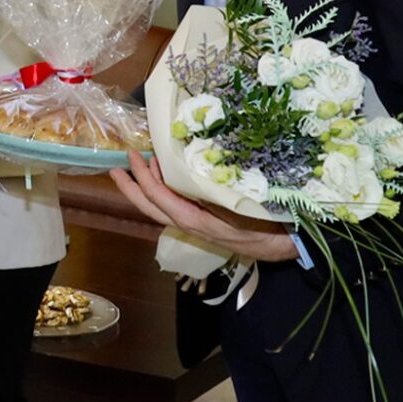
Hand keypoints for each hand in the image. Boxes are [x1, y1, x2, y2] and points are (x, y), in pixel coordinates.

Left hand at [109, 151, 298, 262]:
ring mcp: (195, 224)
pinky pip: (175, 205)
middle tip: (116, 166)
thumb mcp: (243, 205)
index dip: (142, 177)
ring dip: (146, 187)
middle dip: (130, 187)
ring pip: (160, 207)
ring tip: (140, 165)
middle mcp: (189, 223)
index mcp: (195, 220)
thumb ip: (217, 193)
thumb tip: (195, 169)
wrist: (285, 245)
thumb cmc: (267, 223)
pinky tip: (168, 175)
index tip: (132, 156)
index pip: (159, 197)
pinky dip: (164, 190)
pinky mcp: (203, 222)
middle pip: (150, 207)